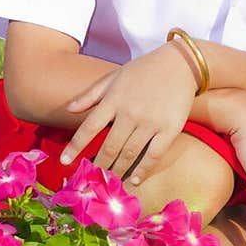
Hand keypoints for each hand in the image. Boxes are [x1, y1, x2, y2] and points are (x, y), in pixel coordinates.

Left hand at [58, 45, 198, 183]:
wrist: (180, 64)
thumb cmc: (143, 70)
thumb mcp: (114, 77)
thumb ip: (91, 95)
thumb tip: (69, 109)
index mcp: (113, 100)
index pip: (89, 128)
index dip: (75, 147)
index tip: (64, 162)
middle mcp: (130, 113)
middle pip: (109, 147)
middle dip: (99, 166)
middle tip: (93, 179)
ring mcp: (151, 122)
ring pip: (130, 154)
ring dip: (118, 170)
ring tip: (111, 182)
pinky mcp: (170, 129)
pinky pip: (154, 155)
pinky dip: (143, 170)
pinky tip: (135, 179)